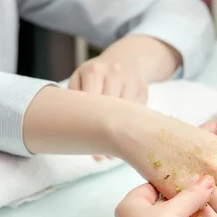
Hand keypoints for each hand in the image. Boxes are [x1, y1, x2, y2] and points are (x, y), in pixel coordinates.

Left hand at [68, 38, 156, 160]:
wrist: (127, 58)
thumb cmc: (96, 77)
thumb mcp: (81, 80)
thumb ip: (75, 102)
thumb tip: (73, 137)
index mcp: (93, 70)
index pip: (90, 102)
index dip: (89, 127)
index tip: (88, 149)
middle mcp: (114, 72)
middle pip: (110, 110)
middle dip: (105, 135)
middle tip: (100, 158)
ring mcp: (131, 79)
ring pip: (126, 113)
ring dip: (120, 135)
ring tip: (112, 156)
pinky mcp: (144, 88)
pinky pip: (139, 112)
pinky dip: (132, 127)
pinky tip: (126, 139)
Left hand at [116, 176, 214, 216]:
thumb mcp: (175, 209)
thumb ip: (193, 194)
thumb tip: (207, 180)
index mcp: (129, 207)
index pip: (150, 188)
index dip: (170, 182)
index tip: (189, 177)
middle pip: (165, 207)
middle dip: (187, 202)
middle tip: (206, 192)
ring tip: (216, 207)